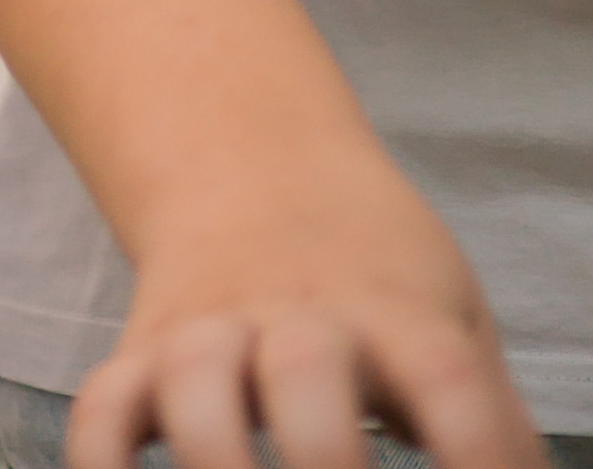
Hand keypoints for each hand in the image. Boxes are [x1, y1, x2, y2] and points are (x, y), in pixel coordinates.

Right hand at [71, 154, 540, 468]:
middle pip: (308, 372)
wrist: (247, 155)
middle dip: (326, 462)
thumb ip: (493, 419)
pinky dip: (100, 461)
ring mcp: (210, 329)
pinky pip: (102, 406)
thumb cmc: (377, 272)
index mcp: (396, 309)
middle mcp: (299, 313)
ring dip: (213, 457)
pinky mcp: (143, 351)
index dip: (484, 459)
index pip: (451, 384)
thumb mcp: (454, 315)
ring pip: (192, 381)